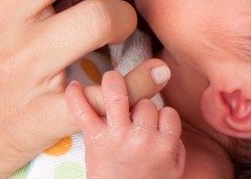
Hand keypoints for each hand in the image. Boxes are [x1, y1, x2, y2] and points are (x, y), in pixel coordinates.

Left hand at [66, 71, 185, 178]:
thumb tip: (169, 123)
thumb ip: (175, 145)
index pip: (168, 113)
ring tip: (111, 79)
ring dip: (115, 86)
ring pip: (120, 95)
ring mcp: (118, 137)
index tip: (152, 122)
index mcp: (164, 145)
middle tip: (131, 114)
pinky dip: (76, 98)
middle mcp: (143, 138)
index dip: (160, 114)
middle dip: (139, 105)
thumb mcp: (173, 170)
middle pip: (145, 103)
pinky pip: (84, 113)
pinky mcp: (95, 140)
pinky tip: (74, 86)